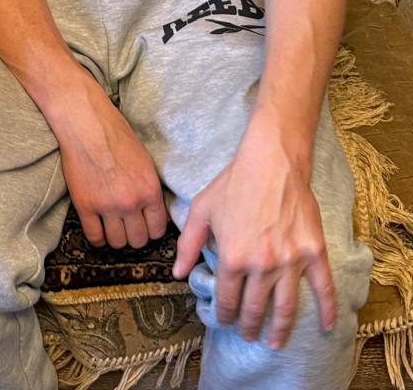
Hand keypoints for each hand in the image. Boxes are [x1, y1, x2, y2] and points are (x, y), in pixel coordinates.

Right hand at [50, 81, 167, 249]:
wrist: (86, 123)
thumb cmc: (116, 135)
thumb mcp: (144, 161)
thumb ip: (150, 189)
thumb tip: (153, 212)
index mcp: (150, 189)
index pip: (158, 229)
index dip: (151, 230)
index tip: (145, 226)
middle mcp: (131, 202)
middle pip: (138, 240)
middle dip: (134, 235)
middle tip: (128, 226)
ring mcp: (107, 206)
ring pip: (117, 243)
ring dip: (116, 237)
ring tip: (112, 225)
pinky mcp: (85, 206)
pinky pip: (94, 237)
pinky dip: (97, 237)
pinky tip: (98, 227)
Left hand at [172, 126, 335, 349]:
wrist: (271, 162)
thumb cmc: (234, 183)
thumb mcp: (202, 210)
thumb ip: (188, 244)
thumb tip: (178, 273)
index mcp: (232, 257)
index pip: (227, 299)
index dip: (224, 315)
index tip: (224, 321)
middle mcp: (261, 266)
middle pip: (255, 309)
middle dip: (249, 326)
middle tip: (248, 335)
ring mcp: (290, 262)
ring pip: (285, 308)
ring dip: (279, 330)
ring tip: (274, 342)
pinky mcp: (314, 253)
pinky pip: (323, 289)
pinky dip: (326, 311)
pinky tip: (326, 327)